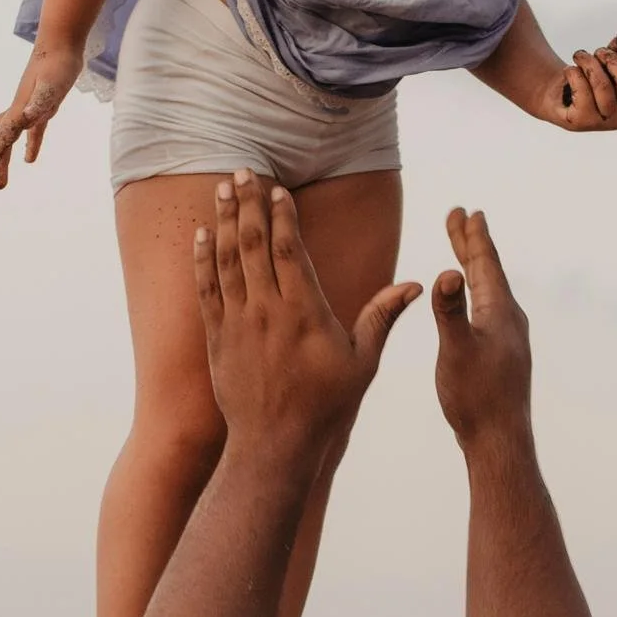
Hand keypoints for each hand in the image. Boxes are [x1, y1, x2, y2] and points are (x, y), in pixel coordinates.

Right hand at [0, 44, 80, 190]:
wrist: (62, 44)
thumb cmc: (58, 64)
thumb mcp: (52, 85)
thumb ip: (40, 102)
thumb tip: (28, 118)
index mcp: (18, 112)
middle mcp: (18, 113)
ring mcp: (28, 110)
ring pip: (6, 140)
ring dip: (1, 162)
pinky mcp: (42, 108)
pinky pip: (31, 133)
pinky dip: (29, 147)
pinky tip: (29, 160)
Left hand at [195, 173, 419, 457]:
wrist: (274, 445)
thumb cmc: (325, 406)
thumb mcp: (362, 362)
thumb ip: (382, 316)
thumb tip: (415, 285)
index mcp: (304, 311)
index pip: (290, 249)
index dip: (282, 214)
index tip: (277, 188)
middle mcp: (267, 311)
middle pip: (253, 244)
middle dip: (247, 204)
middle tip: (242, 171)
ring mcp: (238, 323)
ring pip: (227, 260)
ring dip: (222, 221)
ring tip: (221, 188)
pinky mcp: (218, 339)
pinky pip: (207, 289)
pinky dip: (203, 259)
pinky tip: (202, 235)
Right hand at [432, 207, 532, 451]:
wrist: (499, 440)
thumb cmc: (476, 398)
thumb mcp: (457, 351)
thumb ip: (450, 312)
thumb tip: (446, 273)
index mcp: (500, 312)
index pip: (485, 264)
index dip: (473, 237)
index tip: (467, 211)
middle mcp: (509, 320)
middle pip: (487, 272)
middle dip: (471, 244)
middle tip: (462, 216)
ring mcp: (509, 338)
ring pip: (489, 291)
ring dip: (474, 267)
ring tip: (464, 252)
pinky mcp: (503, 355)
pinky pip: (489, 310)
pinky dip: (477, 294)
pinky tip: (475, 305)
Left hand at [551, 26, 616, 132]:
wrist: (561, 96)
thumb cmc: (593, 77)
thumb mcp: (610, 59)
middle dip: (612, 59)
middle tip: (599, 52)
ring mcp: (605, 122)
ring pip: (602, 85)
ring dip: (588, 62)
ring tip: (580, 56)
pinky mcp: (582, 122)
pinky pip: (581, 91)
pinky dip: (573, 73)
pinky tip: (570, 72)